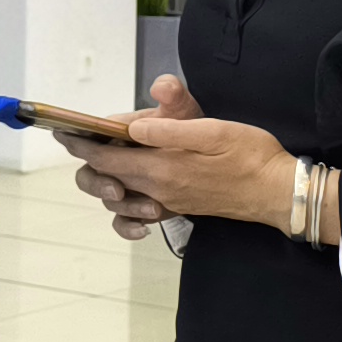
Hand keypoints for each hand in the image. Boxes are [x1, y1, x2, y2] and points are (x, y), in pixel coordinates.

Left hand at [72, 75, 296, 231]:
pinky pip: (141, 213)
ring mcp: (168, 203)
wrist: (280, 192)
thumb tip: (133, 128)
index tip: (62, 131)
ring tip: (103, 156)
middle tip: (80, 138)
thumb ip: (172, 129)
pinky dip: (126, 206)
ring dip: (106, 179)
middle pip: (107, 178)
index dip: (81, 143)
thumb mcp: (215, 130)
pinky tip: (128, 194)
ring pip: (120, 196)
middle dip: (88, 159)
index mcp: (164, 168)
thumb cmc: (251, 155)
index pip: (107, 157)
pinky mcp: (179, 208)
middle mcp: (160, 190)